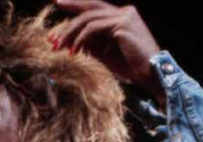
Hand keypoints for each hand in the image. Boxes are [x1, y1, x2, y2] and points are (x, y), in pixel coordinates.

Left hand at [48, 0, 162, 96]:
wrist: (151, 74)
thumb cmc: (130, 66)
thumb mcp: (105, 53)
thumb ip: (91, 43)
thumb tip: (73, 40)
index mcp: (122, 16)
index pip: (94, 8)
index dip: (75, 8)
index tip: (57, 5)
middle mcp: (124, 12)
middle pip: (90, 7)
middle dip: (68, 11)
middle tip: (52, 25)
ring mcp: (124, 16)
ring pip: (88, 18)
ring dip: (69, 33)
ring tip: (58, 48)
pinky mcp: (123, 24)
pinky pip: (93, 28)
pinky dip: (80, 39)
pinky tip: (74, 51)